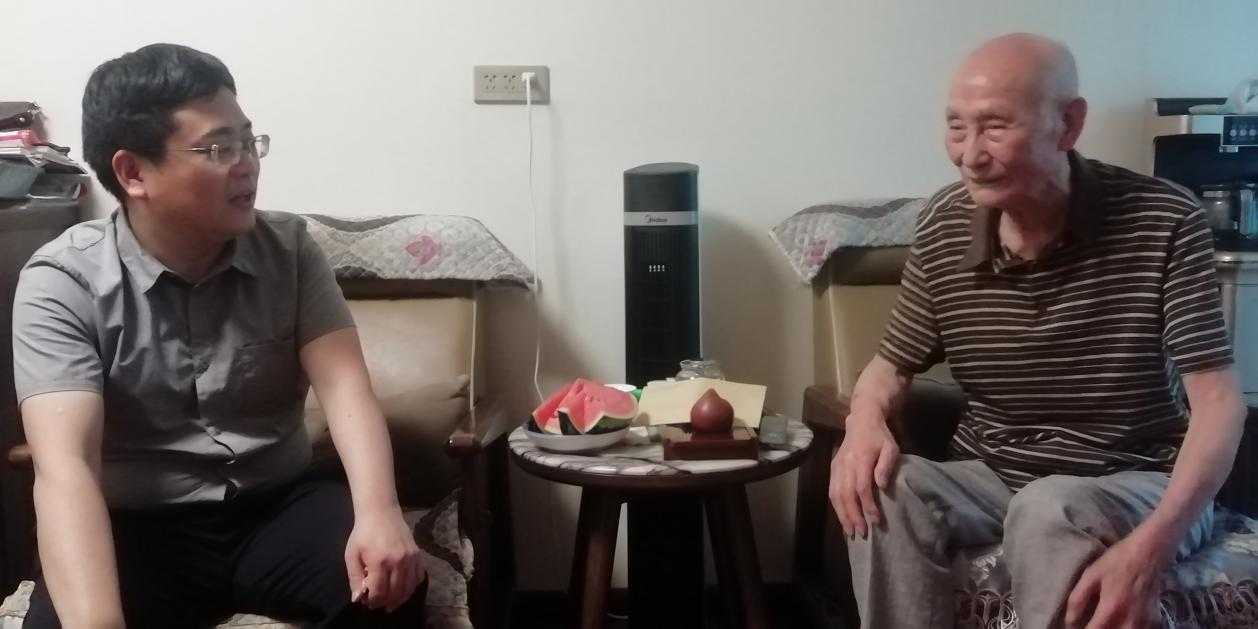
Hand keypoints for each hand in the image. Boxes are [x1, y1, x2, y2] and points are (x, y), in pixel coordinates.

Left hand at [344, 508, 426, 611]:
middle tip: (377, 603)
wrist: (381, 512)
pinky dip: (412, 587)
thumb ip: (354, 578)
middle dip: (384, 602)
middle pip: (395, 593)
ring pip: (409, 588)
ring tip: (390, 602)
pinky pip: (419, 578)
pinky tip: (403, 589)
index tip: (366, 601)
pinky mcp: (418, 554)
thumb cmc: (363, 533)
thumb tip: (358, 598)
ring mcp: (411, 558)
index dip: (372, 601)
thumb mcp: (351, 555)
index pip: (379, 592)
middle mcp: (398, 561)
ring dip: (399, 599)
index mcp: (379, 561)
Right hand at [829, 414, 899, 538]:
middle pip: (846, 494)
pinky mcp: (833, 468)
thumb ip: (886, 466)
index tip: (876, 521)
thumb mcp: (891, 448)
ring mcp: (837, 466)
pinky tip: (842, 517)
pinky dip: (836, 506)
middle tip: (861, 533)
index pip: (862, 488)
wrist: (862, 420)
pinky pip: (832, 490)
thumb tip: (881, 486)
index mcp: (861, 459)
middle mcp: (846, 464)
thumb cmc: (880, 436)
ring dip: (842, 514)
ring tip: (849, 531)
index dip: (868, 506)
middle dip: (853, 516)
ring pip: (836, 494)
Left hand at [1065, 531, 1170, 628]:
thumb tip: (1069, 621)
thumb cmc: (1117, 561)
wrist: (1149, 553)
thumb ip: (1077, 599)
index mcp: (1111, 610)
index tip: (1077, 626)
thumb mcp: (1091, 575)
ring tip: (1104, 622)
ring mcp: (1144, 623)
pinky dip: (1127, 628)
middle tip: (1091, 622)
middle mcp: (1129, 621)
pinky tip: (1121, 622)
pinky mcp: (1155, 621)